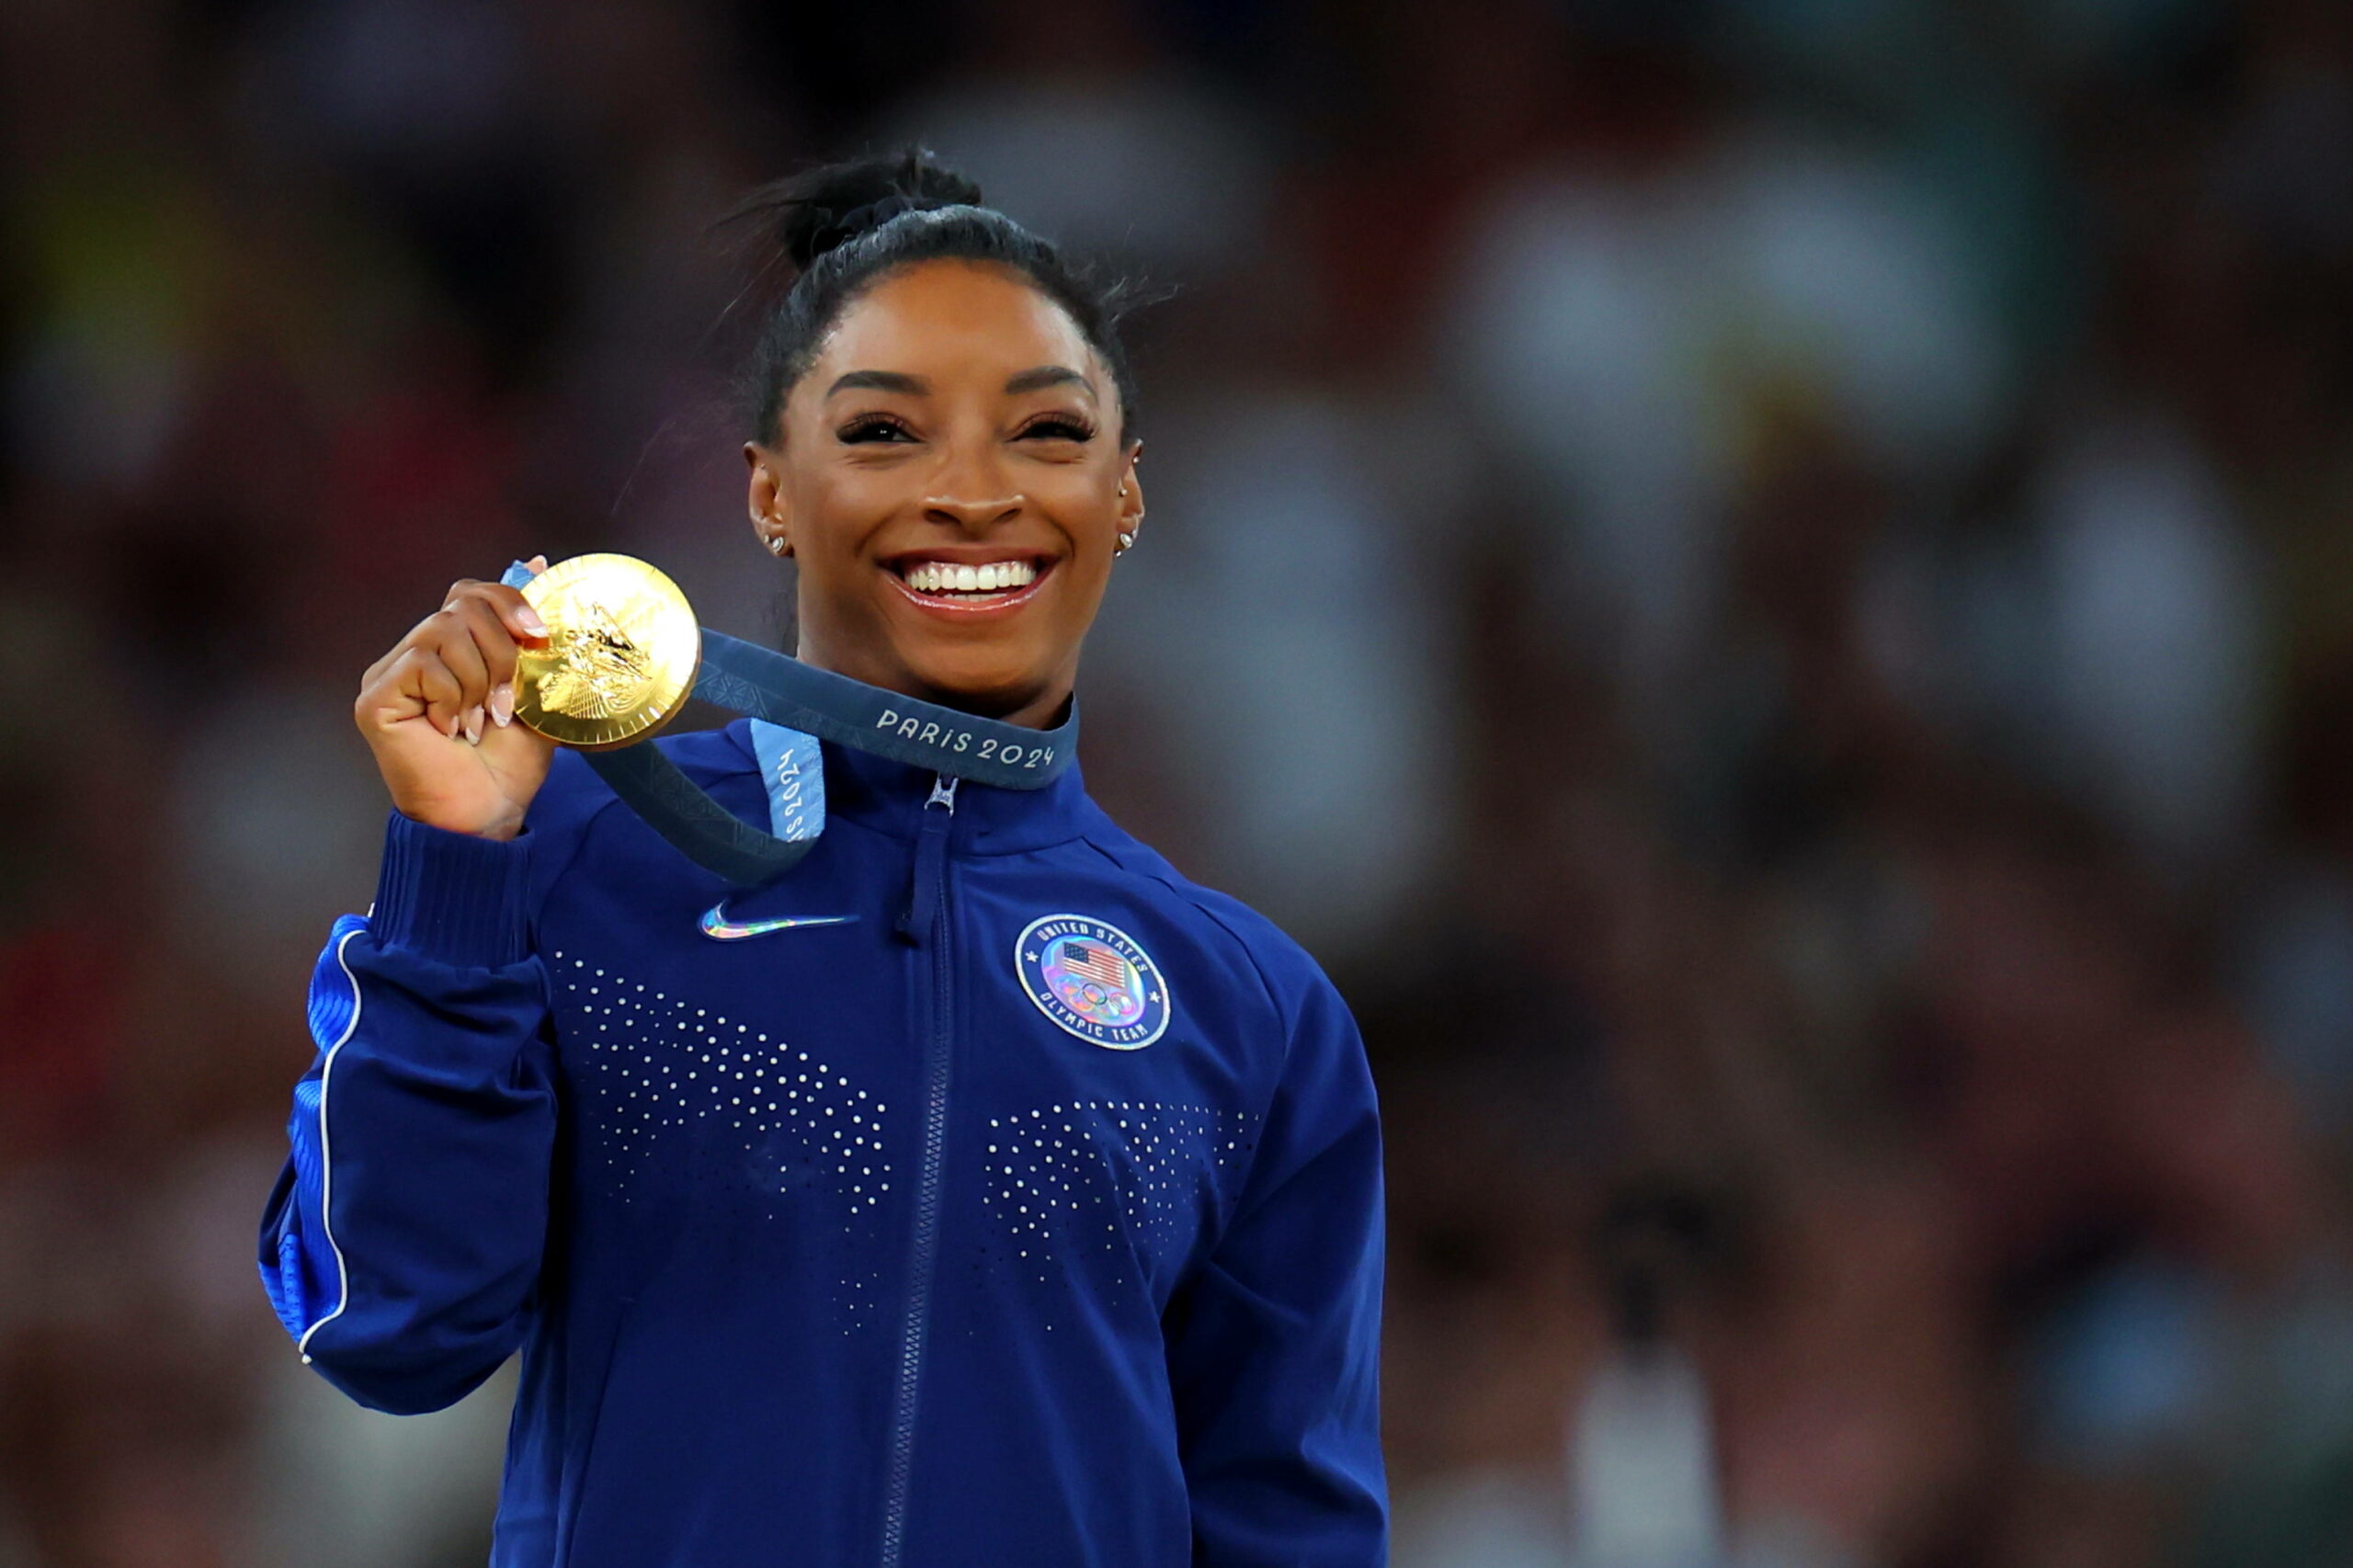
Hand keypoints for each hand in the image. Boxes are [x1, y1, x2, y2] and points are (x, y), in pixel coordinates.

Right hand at [356, 557, 557, 840]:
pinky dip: (452, 697)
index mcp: (450, 650)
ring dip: (479, 680)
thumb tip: (541, 563)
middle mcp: (414, 655)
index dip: (507, 600)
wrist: (488, 813)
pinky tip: (451, 730)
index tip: (539, 633)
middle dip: (501, 651)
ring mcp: (389, 674)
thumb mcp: (532, 691)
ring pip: (443, 631)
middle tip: (506, 702)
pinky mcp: (375, 697)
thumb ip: (530, 639)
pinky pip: (423, 663)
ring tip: (479, 721)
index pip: (469, 593)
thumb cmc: (507, 762)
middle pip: (461, 606)